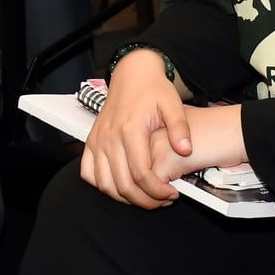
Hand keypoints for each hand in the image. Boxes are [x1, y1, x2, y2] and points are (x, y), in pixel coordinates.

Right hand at [81, 48, 189, 207]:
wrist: (133, 75)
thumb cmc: (154, 90)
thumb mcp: (173, 104)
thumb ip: (180, 127)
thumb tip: (185, 151)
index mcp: (130, 129)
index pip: (141, 174)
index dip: (157, 190)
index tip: (173, 194)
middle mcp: (110, 138)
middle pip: (123, 185)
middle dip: (145, 200)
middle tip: (163, 200)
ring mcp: (97, 141)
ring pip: (105, 184)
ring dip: (125, 198)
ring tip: (146, 197)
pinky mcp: (91, 142)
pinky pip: (89, 174)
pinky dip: (104, 186)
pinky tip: (122, 186)